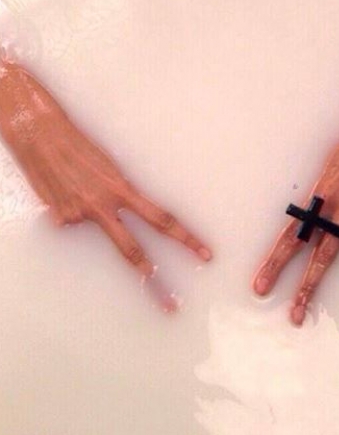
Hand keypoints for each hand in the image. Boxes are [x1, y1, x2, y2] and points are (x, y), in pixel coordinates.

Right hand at [0, 60, 211, 309]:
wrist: (39, 131)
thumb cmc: (77, 141)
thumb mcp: (107, 165)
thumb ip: (116, 192)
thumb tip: (117, 212)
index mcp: (123, 187)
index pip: (161, 218)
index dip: (185, 237)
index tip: (203, 253)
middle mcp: (103, 204)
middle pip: (135, 248)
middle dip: (155, 278)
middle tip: (172, 303)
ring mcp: (79, 215)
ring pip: (100, 234)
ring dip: (106, 236)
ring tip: (114, 239)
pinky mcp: (58, 218)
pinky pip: (70, 221)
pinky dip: (70, 210)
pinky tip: (62, 189)